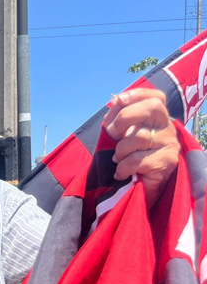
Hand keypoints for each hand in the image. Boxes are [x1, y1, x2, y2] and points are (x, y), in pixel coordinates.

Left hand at [103, 88, 179, 205]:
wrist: (140, 189)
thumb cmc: (129, 159)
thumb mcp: (121, 136)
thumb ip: (118, 118)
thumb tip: (115, 101)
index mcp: (156, 118)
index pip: (155, 97)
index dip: (138, 94)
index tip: (118, 100)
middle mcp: (167, 127)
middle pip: (152, 107)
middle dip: (125, 117)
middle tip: (113, 133)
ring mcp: (170, 144)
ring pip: (139, 137)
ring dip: (120, 151)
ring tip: (119, 160)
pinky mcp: (167, 162)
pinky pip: (137, 160)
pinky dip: (123, 168)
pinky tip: (122, 173)